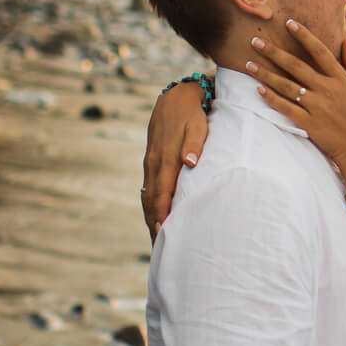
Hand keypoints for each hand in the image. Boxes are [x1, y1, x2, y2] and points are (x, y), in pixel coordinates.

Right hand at [141, 82, 211, 239]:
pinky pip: (148, 189)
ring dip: (150, 218)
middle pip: (151, 200)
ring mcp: (150, 163)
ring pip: (147, 196)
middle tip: (159, 249)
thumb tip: (190, 162)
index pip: (162, 192)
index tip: (164, 233)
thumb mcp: (198, 125)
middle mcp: (154, 164)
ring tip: (156, 241)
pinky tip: (153, 218)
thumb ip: (194, 145)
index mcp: (165, 158)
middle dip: (154, 224)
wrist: (176, 96)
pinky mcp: (152, 162)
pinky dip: (150, 206)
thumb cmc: (192, 113)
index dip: (162, 214)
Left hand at [249, 22, 345, 181]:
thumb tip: (345, 41)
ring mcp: (317, 107)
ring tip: (249, 63)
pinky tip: (258, 90)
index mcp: (341, 79)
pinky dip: (272, 99)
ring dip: (266, 74)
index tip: (289, 23)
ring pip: (287, 86)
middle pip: (296, 66)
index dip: (304, 36)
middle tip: (255, 40)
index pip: (320, 52)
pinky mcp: (309, 123)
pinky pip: (286, 108)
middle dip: (274, 52)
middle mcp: (327, 90)